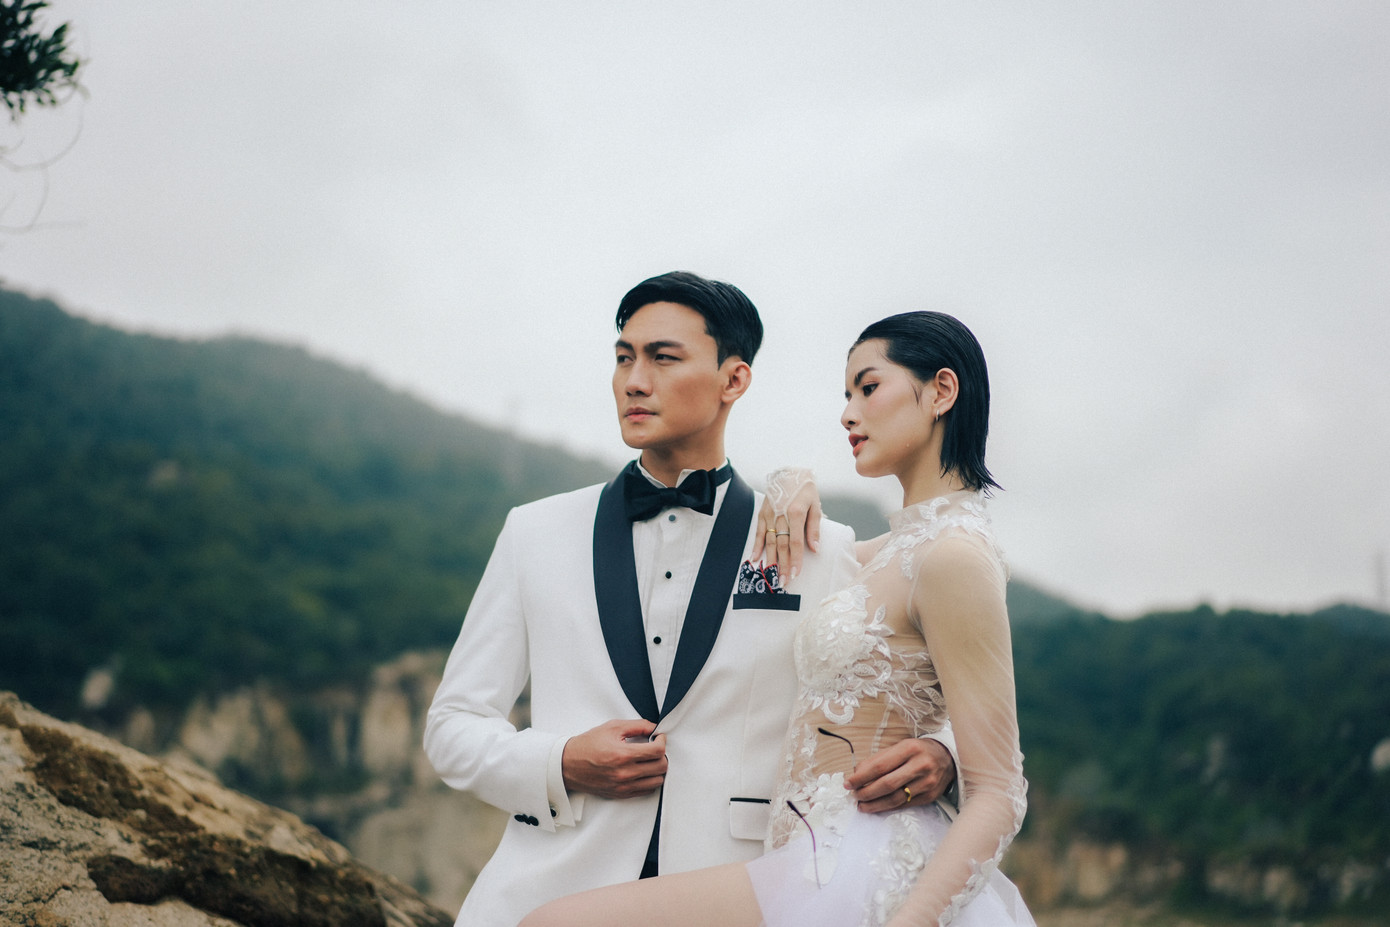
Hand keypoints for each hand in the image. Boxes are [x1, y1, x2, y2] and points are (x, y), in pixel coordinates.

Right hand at [561, 719, 667, 798]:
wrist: (568, 765)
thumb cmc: (588, 745)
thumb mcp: (612, 727)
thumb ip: (637, 725)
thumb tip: (654, 727)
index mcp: (623, 755)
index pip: (657, 751)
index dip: (662, 741)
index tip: (659, 737)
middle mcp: (625, 773)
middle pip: (661, 767)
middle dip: (662, 754)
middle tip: (655, 747)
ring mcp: (623, 786)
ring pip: (657, 781)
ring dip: (657, 769)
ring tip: (649, 760)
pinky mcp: (621, 794)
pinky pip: (646, 790)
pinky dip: (649, 780)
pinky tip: (642, 770)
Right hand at [752, 469, 820, 584]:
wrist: (789, 471)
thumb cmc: (805, 490)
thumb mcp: (816, 505)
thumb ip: (814, 528)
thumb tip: (815, 549)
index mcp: (796, 512)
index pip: (796, 542)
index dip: (796, 559)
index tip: (796, 573)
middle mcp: (781, 514)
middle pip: (781, 544)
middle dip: (782, 564)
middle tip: (783, 581)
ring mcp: (770, 513)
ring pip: (769, 541)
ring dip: (770, 559)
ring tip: (771, 575)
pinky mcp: (762, 512)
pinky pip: (759, 532)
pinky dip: (757, 546)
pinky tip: (755, 559)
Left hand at [845, 738, 955, 812]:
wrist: (948, 758)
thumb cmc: (918, 751)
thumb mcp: (900, 747)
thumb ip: (879, 759)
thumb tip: (857, 773)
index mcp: (909, 748)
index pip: (880, 765)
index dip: (861, 777)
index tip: (848, 783)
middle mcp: (920, 765)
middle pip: (887, 784)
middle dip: (866, 792)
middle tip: (854, 795)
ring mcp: (927, 783)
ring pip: (895, 798)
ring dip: (875, 804)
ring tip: (862, 805)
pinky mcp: (930, 796)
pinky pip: (905, 805)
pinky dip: (888, 807)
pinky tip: (878, 806)